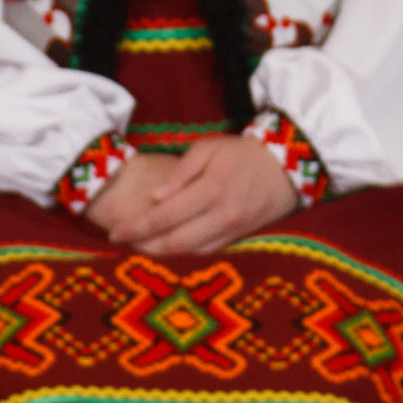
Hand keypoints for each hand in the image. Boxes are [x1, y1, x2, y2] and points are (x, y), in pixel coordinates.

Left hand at [84, 136, 299, 258]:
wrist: (288, 166)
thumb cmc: (242, 153)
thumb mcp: (210, 147)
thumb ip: (180, 172)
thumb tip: (155, 197)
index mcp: (211, 189)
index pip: (164, 216)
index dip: (137, 227)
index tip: (115, 232)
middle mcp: (222, 215)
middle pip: (175, 242)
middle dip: (144, 246)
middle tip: (121, 244)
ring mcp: (233, 231)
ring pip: (191, 253)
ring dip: (162, 255)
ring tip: (139, 249)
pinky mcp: (241, 239)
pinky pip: (208, 253)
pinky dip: (186, 255)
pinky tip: (169, 251)